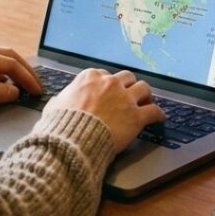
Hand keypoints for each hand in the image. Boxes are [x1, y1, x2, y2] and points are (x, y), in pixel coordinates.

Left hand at [0, 45, 39, 110]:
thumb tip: (14, 92)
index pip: (11, 64)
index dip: (27, 78)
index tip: (37, 91)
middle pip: (8, 56)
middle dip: (25, 70)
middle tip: (37, 86)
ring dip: (14, 72)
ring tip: (24, 86)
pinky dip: (1, 75)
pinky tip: (2, 86)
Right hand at [44, 68, 163, 151]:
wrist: (73, 141)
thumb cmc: (61, 125)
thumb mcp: (54, 106)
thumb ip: (61, 100)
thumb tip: (58, 102)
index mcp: (90, 77)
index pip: (104, 75)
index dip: (107, 85)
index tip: (108, 92)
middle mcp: (110, 83)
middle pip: (127, 77)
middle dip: (128, 85)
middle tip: (129, 95)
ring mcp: (125, 99)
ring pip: (144, 88)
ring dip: (145, 95)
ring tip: (146, 102)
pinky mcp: (136, 116)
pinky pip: (154, 111)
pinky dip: (158, 115)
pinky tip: (160, 118)